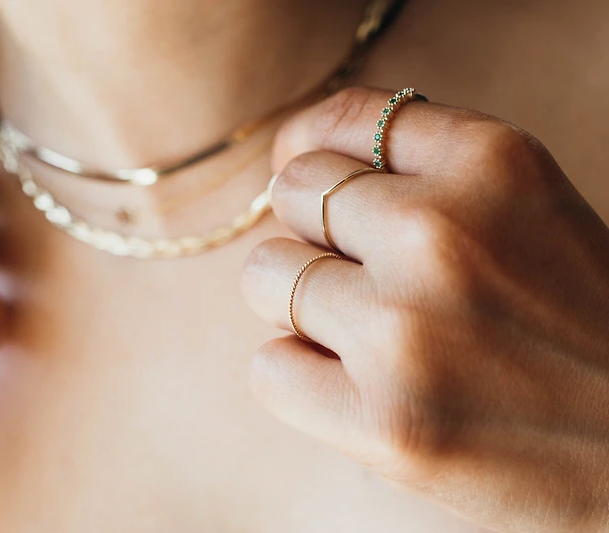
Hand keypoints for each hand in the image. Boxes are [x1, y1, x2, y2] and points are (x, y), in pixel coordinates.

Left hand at [242, 87, 608, 532]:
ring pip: (266, 276)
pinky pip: (269, 369)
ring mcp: (405, 330)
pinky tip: (352, 387)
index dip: (313, 146)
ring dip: (298, 304)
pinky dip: (299, 377)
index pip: (347, 117)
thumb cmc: (579, 323)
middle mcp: (440, 233)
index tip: (311, 176)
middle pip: (293, 190)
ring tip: (361, 334)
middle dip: (310, 230)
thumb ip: (426, 173)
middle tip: (358, 272)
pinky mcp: (383, 424)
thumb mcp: (527, 208)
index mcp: (493, 164)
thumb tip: (294, 162)